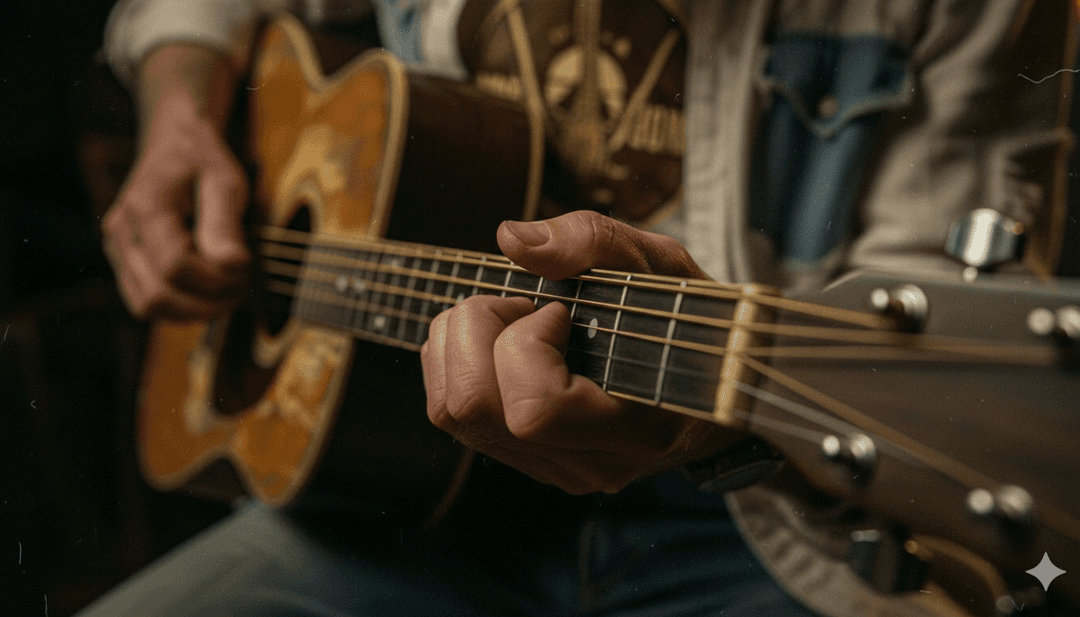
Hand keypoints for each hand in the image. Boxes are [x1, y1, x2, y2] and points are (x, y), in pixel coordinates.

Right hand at [101, 44, 249, 319]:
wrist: (176, 144)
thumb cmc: (204, 162)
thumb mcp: (226, 183)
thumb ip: (225, 225)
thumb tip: (231, 266)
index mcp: (145, 207)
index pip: (175, 266)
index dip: (215, 280)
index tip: (245, 270)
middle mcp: (121, 231)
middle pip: (157, 295)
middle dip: (205, 303)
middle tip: (240, 289)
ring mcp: (117, 248)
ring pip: (146, 307)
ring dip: (191, 311)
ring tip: (225, 292)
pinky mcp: (123, 261)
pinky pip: (144, 302)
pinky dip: (177, 307)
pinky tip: (206, 292)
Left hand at [421, 210, 743, 493]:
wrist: (716, 382)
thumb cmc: (689, 318)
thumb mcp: (661, 265)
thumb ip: (592, 243)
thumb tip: (511, 240)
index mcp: (637, 428)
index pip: (535, 410)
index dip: (527, 342)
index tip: (561, 308)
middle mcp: (590, 463)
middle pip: (472, 407)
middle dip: (475, 328)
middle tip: (521, 303)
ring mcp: (555, 469)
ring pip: (449, 412)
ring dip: (457, 342)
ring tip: (509, 317)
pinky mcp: (528, 462)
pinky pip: (452, 415)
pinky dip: (456, 361)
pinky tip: (500, 340)